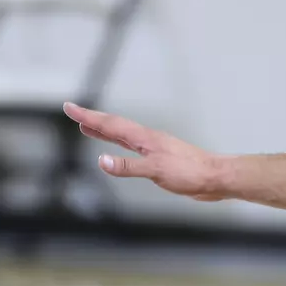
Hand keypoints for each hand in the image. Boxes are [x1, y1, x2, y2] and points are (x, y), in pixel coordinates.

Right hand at [63, 102, 228, 200]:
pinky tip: (115, 149)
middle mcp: (145, 139)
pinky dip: (116, 143)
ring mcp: (151, 147)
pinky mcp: (157, 158)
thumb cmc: (190, 172)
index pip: (109, 124)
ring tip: (86, 126)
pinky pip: (129, 147)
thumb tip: (100, 161)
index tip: (69, 107)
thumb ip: (127, 166)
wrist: (215, 177)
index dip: (87, 116)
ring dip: (102, 129)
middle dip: (90, 118)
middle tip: (72, 111)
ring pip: (121, 134)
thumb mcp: (155, 170)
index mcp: (143, 138)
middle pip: (112, 124)